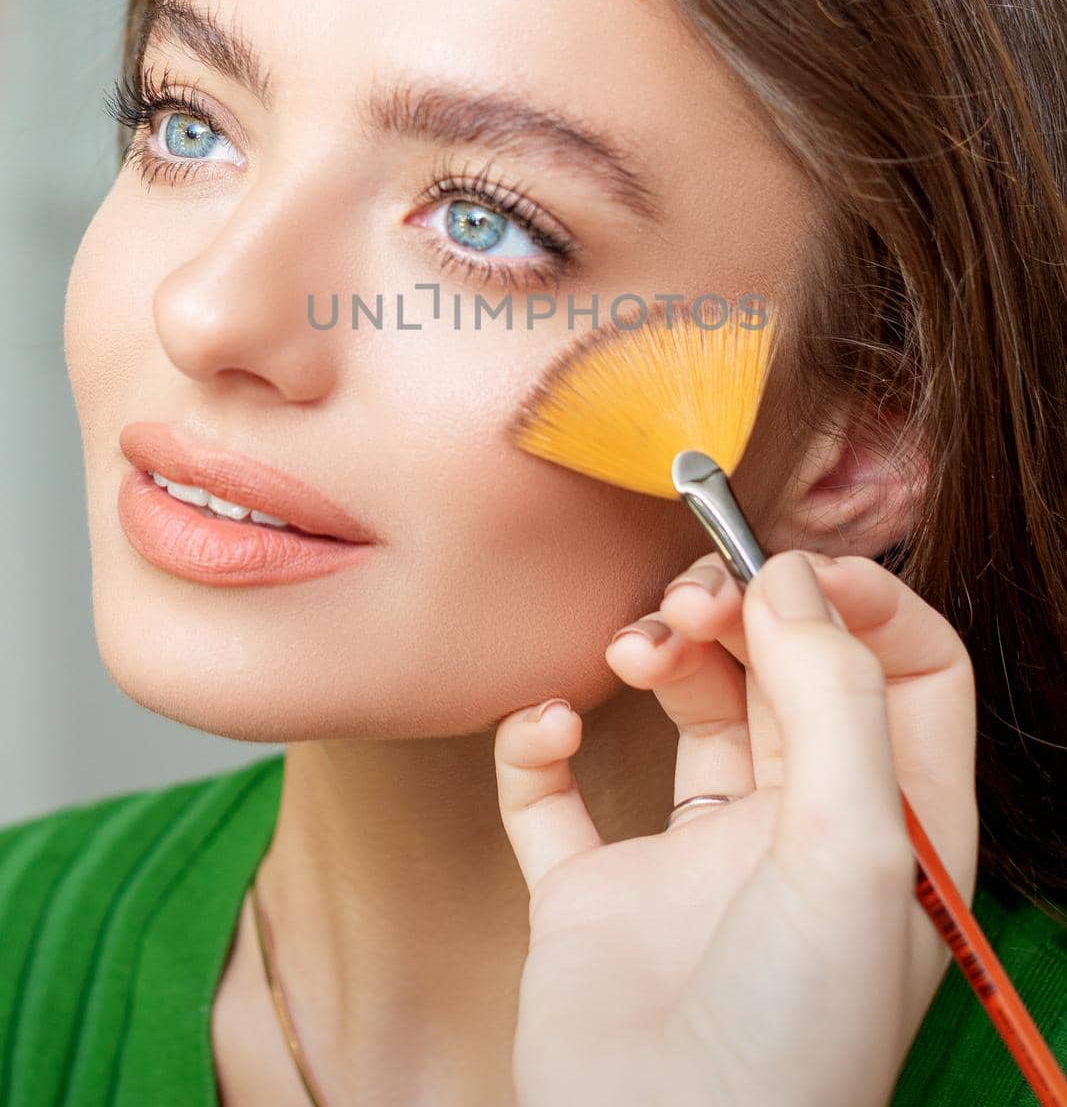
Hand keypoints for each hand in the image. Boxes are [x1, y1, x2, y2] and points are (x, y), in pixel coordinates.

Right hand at [493, 551, 977, 1106]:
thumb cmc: (789, 1043)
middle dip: (742, 610)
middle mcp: (797, 832)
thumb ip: (833, 699)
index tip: (787, 565)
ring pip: (685, 708)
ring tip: (634, 652)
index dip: (857, 600)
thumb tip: (790, 577)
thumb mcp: (854, 854)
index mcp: (888, 826)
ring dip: (658, 653)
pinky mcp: (593, 895)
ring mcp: (693, 862)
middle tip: (693, 597)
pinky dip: (538, 742)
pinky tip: (547, 729)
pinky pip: (554, 793)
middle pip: (786, 671)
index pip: (908, 670)